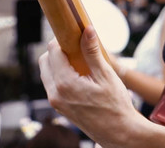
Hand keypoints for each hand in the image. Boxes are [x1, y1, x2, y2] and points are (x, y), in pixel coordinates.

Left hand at [39, 26, 143, 145]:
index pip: (52, 51)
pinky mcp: (60, 107)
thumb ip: (92, 52)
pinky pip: (52, 84)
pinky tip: (78, 74)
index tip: (74, 34)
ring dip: (57, 62)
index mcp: (65, 84)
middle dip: (57, 50)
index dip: (62, 38)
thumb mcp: (106, 75)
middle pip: (45, 60)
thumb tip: (87, 29)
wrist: (119, 133)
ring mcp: (56, 102)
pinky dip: (60, 74)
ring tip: (79, 60)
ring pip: (47, 73)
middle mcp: (55, 94)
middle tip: (76, 46)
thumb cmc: (116, 106)